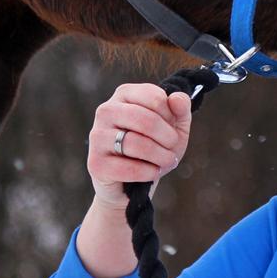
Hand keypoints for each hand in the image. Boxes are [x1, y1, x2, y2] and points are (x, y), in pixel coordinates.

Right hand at [86, 83, 192, 208]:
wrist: (130, 183)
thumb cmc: (154, 146)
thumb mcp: (174, 126)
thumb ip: (180, 108)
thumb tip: (176, 98)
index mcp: (124, 94)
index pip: (155, 98)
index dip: (171, 117)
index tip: (172, 128)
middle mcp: (106, 110)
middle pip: (147, 120)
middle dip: (168, 138)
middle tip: (173, 149)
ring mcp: (97, 136)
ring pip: (137, 144)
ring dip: (161, 156)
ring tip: (167, 161)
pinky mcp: (96, 163)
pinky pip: (130, 168)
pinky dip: (149, 172)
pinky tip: (153, 172)